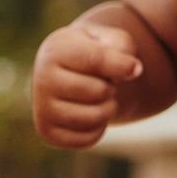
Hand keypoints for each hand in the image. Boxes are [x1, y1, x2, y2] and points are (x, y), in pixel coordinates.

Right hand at [30, 19, 141, 149]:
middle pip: (99, 91)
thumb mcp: (108, 39)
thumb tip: (133, 70)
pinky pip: (87, 139)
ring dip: (108, 109)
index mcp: (55, 50)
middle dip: (111, 87)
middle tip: (104, 81)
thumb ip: (122, 45)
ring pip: (93, 118)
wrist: (68, 72)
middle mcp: (41, 80)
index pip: (96, 60)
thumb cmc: (94, 52)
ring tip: (100, 97)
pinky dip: (99, 128)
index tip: (135, 68)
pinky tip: (91, 112)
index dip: (123, 65)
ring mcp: (41, 108)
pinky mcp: (47, 132)